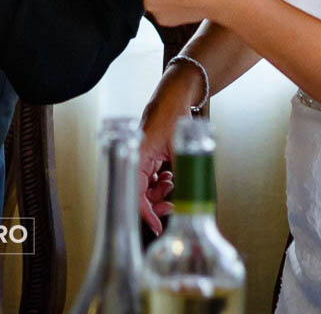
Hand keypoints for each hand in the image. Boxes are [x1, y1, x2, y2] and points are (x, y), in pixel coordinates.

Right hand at [137, 77, 198, 233]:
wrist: (176, 94)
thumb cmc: (172, 111)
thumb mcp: (179, 149)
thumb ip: (181, 176)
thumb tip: (186, 203)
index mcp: (137, 155)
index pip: (135, 193)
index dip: (145, 213)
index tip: (156, 225)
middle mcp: (136, 157)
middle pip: (140, 193)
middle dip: (156, 201)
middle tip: (172, 204)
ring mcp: (142, 156)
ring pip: (147, 186)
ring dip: (161, 190)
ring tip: (173, 183)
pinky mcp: (149, 155)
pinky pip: (151, 176)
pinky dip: (162, 181)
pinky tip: (171, 176)